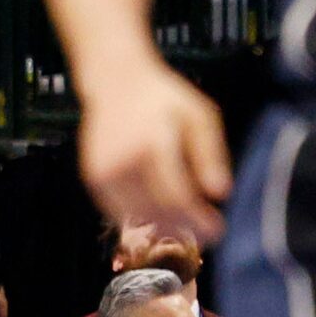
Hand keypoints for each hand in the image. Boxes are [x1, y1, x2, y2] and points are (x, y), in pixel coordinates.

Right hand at [75, 58, 232, 244]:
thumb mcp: (199, 116)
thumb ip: (210, 154)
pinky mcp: (93, 178)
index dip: (197, 218)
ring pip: (138, 215)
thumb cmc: (164, 100)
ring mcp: (103, 171)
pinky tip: (161, 215)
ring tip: (186, 225)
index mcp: (152, 143)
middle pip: (157, 210)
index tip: (217, 230)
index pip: (176, 194)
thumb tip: (221, 193)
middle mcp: (123, 160)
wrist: (116, 82)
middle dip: (184, 227)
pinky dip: (141, 217)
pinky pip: (119, 210)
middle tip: (206, 234)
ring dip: (164, 226)